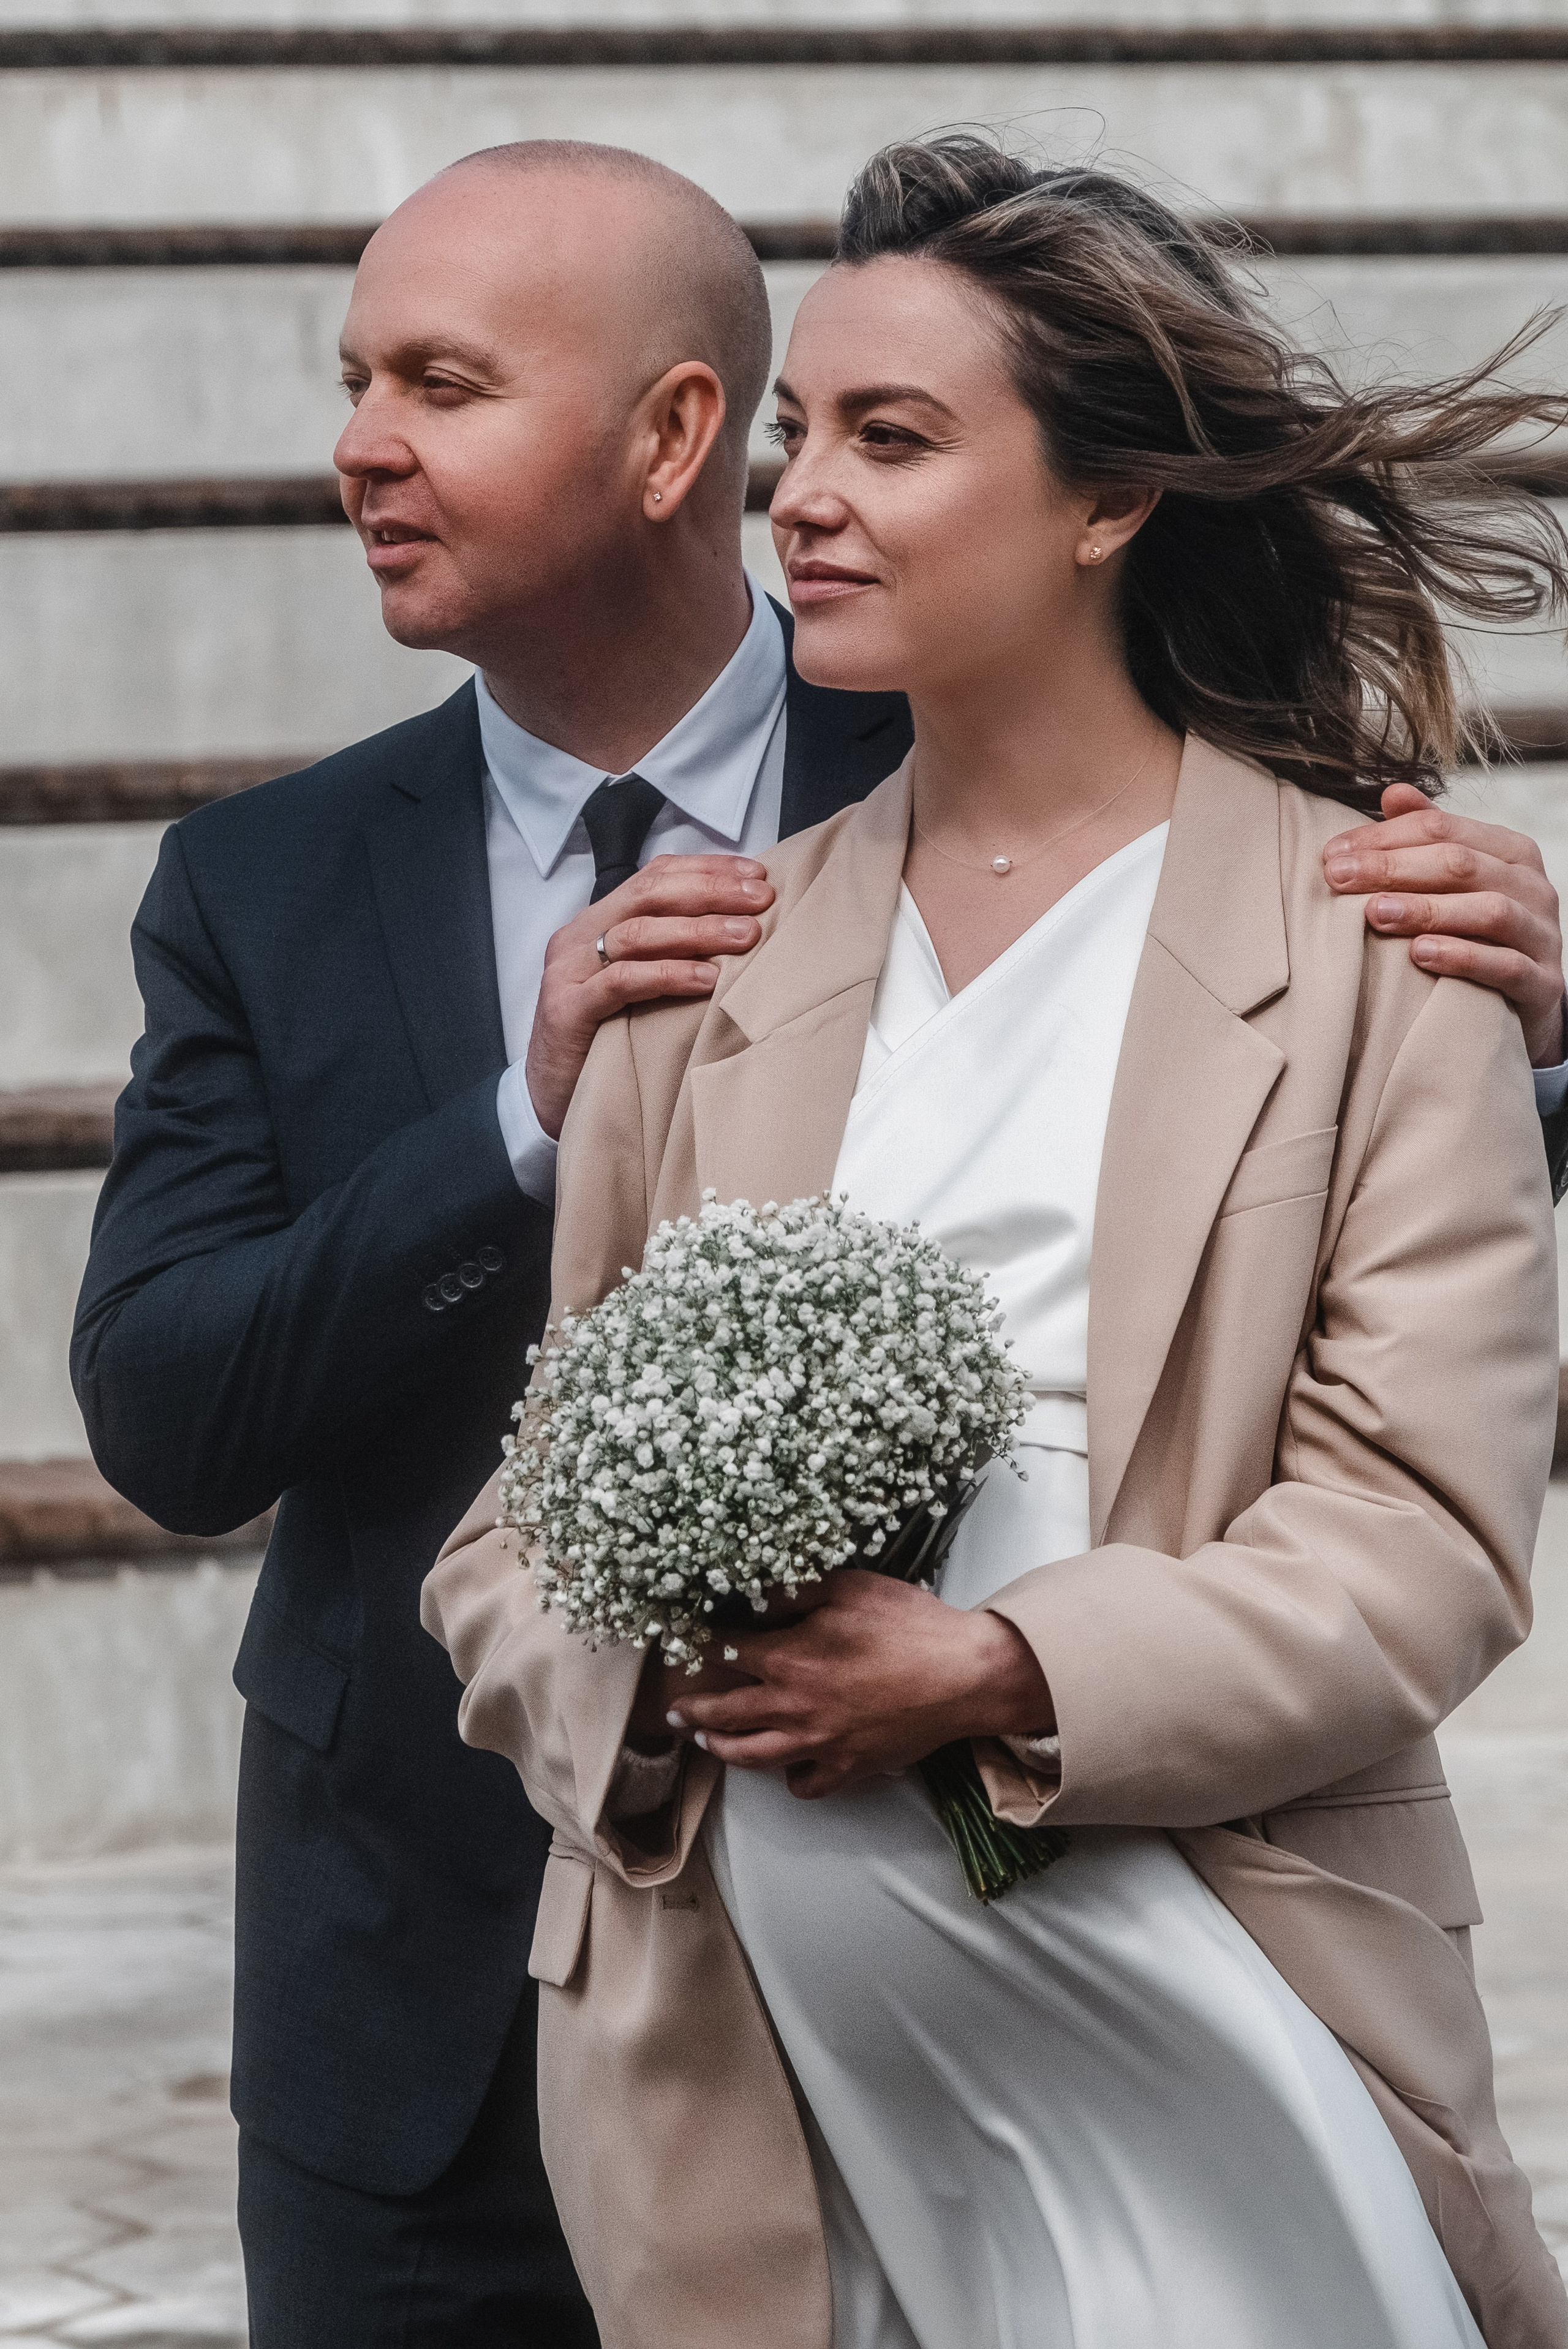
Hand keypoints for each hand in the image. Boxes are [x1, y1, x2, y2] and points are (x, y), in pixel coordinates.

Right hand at [526, 854, 775, 1138]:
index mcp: (597, 922)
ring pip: (639, 933)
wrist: (550, 1097)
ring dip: (701, 930)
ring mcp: (569, 972)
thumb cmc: (605, 1040)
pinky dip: (669, 975)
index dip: (708, 869)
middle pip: (650, 894)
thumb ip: (670, 952)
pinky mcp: (568, 1010)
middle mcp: (579, 937)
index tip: (758, 875)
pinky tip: (707, 978)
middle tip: (761, 899)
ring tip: (747, 936)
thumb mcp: (638, 985)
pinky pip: (622, 981)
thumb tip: (741, 927)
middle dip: (712, 891)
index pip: (654, 876)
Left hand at [662, 1569, 1053, 1798]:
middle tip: (674, 1711)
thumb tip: (755, 1593)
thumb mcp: (848, 1587)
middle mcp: (794, 1706)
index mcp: (789, 1658)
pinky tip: (786, 1765)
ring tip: (706, 1742)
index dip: (699, 1647)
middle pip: (726, 1713)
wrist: (965, 1674)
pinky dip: (790, 1778)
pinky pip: (805, 1784)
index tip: (683, 1644)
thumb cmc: (909, 1624)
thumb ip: (795, 1590)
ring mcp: (820, 1743)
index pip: (726, 1652)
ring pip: (752, 1756)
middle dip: (693, 1710)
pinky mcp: (849, 1766)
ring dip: (721, 1748)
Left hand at [1323, 784, 1566, 1066]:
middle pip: (1461, 864)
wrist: (1529, 1005)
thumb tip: (1392, 792)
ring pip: (1487, 911)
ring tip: (1373, 913)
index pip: (1442, 829)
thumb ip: (1430, 838)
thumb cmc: (1481, 935)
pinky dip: (1462, 958)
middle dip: (1393, 868)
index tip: (1331, 854)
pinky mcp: (1543, 984)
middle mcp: (1532, 886)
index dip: (1384, 837)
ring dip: (1425, 910)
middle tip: (1337, 877)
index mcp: (1509, 851)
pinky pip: (1505, 966)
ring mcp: (1542, 935)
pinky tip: (1420, 955)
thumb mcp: (1459, 883)